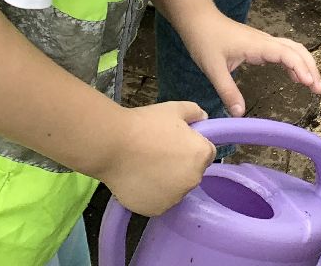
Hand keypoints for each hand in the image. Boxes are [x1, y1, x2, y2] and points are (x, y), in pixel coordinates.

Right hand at [99, 101, 213, 216]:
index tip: (174, 141)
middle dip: (180, 164)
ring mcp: (174, 198)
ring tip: (146, 166)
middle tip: (158, 152)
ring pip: (175, 188)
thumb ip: (195, 112)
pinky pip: (159, 201)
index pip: (207, 153)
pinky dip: (152, 193)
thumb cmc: (146, 124)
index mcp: (202, 156)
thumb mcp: (175, 109)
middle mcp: (193, 180)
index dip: (191, 145)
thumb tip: (203, 118)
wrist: (114, 145)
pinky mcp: (155, 210)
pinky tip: (139, 180)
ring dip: (167, 181)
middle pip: (192, 172)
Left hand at [180, 11, 320, 118]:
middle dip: (311, 68)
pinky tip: (294, 77)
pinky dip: (294, 63)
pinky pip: (283, 52)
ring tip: (313, 85)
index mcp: (258, 45)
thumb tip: (240, 114)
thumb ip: (228, 91)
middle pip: (297, 50)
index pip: (287, 54)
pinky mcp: (259, 44)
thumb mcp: (213, 69)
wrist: (198, 19)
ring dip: (305, 65)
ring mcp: (263, 41)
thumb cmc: (205, 40)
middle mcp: (265, 41)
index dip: (301, 68)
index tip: (310, 84)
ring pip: (292, 49)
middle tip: (319, 90)